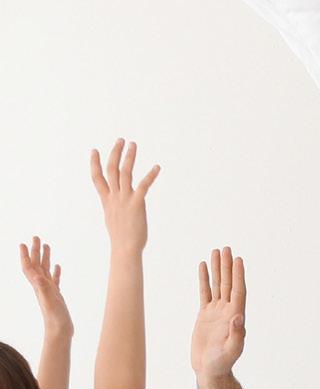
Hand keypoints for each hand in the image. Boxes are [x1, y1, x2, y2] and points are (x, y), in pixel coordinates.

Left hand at [19, 236, 71, 336]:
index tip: (23, 244)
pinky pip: (54, 280)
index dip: (26, 256)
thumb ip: (43, 289)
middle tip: (36, 237)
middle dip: (35, 251)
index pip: (29, 268)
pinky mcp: (56, 296)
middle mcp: (41, 287)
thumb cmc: (55, 319)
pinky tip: (57, 267)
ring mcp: (49, 291)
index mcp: (39, 286)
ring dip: (44, 258)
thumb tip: (36, 276)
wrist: (59, 332)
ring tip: (47, 246)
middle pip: (36, 265)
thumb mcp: (50, 302)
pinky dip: (55, 272)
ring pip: (45, 270)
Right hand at [91, 140, 160, 255]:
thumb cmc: (122, 239)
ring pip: (124, 173)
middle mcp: (114, 197)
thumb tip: (114, 208)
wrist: (125, 248)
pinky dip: (151, 175)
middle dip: (114, 153)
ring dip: (129, 157)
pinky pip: (143, 185)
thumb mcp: (113, 219)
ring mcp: (124, 199)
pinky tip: (157, 167)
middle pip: (111, 170)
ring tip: (133, 144)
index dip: (95, 163)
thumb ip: (113, 209)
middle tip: (120, 140)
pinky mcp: (137, 203)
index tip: (95, 150)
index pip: (97, 178)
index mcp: (107, 201)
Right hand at [193, 246, 246, 379]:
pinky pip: (205, 293)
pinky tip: (203, 267)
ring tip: (215, 252)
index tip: (238, 259)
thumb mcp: (232, 350)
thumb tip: (238, 317)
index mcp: (236, 316)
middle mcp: (228, 310)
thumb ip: (237, 335)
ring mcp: (217, 311)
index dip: (238, 275)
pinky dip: (205, 280)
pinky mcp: (205, 314)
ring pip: (217, 285)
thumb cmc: (222, 363)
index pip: (238, 291)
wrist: (210, 370)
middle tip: (226, 248)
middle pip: (229, 283)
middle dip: (227, 266)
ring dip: (217, 269)